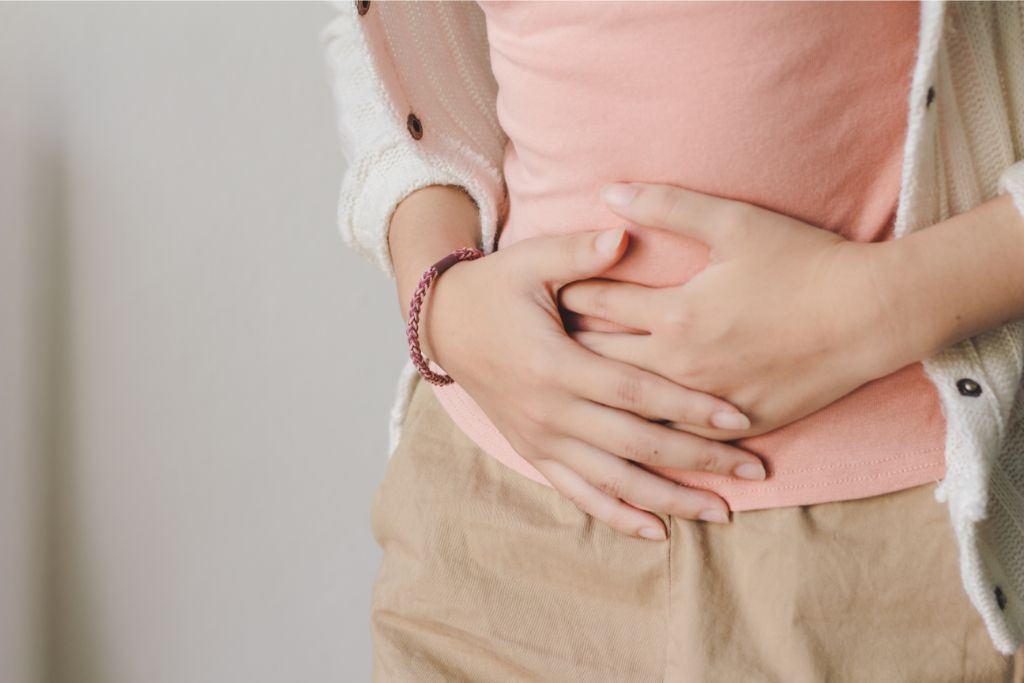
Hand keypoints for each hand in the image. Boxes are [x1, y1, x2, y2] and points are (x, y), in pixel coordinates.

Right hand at [419, 226, 768, 539]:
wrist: (444, 324)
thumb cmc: (494, 288)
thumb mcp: (529, 260)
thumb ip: (578, 253)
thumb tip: (625, 235)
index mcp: (554, 364)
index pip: (635, 392)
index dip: (688, 406)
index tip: (739, 417)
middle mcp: (549, 412)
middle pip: (635, 445)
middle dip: (697, 460)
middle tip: (752, 470)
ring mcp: (539, 438)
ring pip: (612, 480)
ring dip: (668, 500)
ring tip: (720, 513)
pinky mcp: (532, 451)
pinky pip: (578, 492)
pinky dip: (616, 515)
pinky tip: (656, 531)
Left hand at [559, 181, 907, 441]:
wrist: (872, 316)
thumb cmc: (805, 262)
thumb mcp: (735, 222)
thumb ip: (667, 205)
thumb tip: (608, 193)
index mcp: (676, 314)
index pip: (600, 303)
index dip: (566, 293)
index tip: (540, 291)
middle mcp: (682, 365)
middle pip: (604, 360)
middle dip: (567, 349)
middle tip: (532, 344)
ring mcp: (709, 402)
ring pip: (633, 409)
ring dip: (599, 399)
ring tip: (566, 393)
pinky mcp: (739, 425)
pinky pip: (679, 438)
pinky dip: (646, 434)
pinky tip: (625, 435)